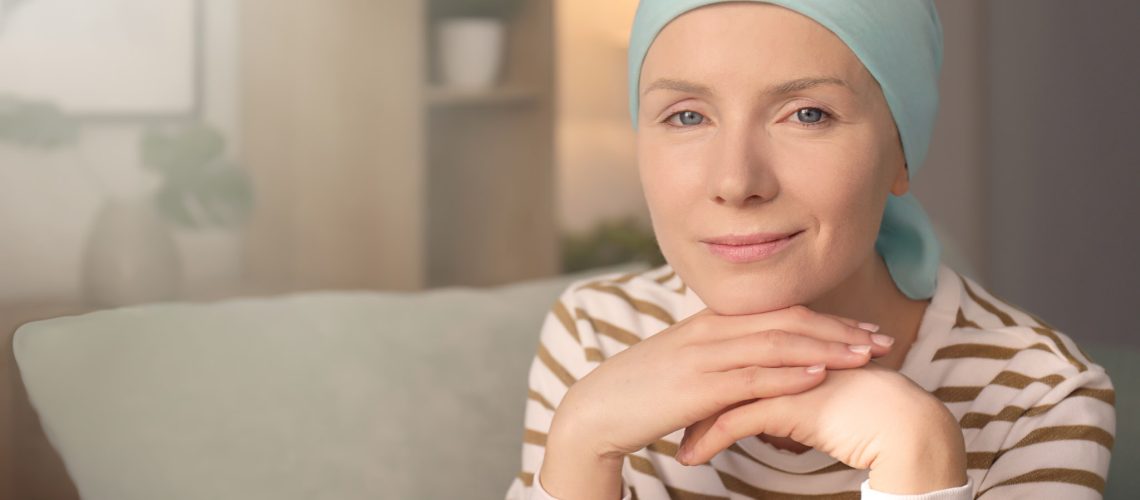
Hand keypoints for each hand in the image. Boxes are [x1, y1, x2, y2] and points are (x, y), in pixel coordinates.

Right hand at [547, 305, 891, 460]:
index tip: (862, 328)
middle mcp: (711, 330)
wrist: (598, 408)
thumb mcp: (686, 364)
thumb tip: (757, 362)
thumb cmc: (643, 391)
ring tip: (865, 355)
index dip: (826, 318)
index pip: (780, 311)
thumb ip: (721, 356)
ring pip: (776, 344)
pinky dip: (788, 373)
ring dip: (826, 348)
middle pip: (787, 321)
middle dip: (838, 329)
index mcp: (711, 322)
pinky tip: (818, 375)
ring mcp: (704, 356)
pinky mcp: (697, 386)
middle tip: (881, 339)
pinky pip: (751, 375)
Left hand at [676, 362, 967, 493]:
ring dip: (693, 425)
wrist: (903, 424)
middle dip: (690, 401)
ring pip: (720, 396)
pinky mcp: (785, 402)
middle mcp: (779, 353)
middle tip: (666, 421)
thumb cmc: (864, 414)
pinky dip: (707, 442)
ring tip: (676, 448)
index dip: (706, 381)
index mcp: (785, 346)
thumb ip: (787, 396)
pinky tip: (691, 459)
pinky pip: (733, 422)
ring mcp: (781, 374)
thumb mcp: (815, 400)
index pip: (731, 358)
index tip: (684, 402)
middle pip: (719, 373)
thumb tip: (764, 411)